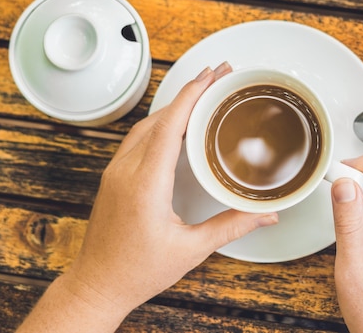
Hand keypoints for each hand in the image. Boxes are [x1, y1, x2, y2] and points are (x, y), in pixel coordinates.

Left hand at [17, 63, 277, 331]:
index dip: (193, 95)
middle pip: (160, 117)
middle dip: (191, 93)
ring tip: (203, 96)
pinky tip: (178, 125)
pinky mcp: (114, 177)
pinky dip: (161, 123)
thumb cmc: (137, 270)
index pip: (171, 125)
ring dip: (175, 107)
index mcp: (146, 183)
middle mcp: (126, 171)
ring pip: (147, 125)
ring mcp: (116, 172)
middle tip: (219, 78)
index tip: (212, 76)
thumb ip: (232, 226)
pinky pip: (138, 139)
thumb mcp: (191, 249)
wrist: (97, 285)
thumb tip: (265, 214)